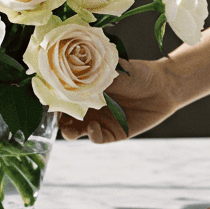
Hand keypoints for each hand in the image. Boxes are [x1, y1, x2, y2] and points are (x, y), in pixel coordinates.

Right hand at [58, 57, 179, 142]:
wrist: (164, 87)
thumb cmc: (137, 74)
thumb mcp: (112, 70)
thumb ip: (90, 75)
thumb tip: (67, 73)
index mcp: (85, 89)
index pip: (61, 96)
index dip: (52, 98)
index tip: (46, 97)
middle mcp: (88, 106)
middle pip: (63, 115)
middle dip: (57, 117)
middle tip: (57, 115)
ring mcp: (99, 120)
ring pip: (75, 130)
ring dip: (69, 130)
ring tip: (70, 128)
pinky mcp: (112, 133)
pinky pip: (96, 138)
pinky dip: (92, 135)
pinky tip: (93, 127)